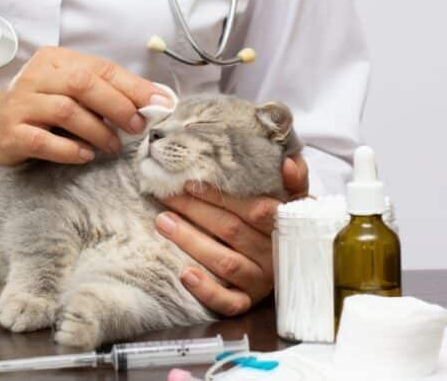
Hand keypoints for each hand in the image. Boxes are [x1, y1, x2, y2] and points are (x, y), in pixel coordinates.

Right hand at [0, 47, 170, 164]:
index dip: (134, 86)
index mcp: (55, 61)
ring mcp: (21, 104)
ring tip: (112, 146)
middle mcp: (36, 77)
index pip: (100, 68)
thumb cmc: (35, 110)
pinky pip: (45, 140)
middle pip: (84, 84)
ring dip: (97, 130)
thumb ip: (101, 94)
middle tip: (136, 126)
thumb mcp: (65, 93)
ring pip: (67, 111)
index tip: (161, 103)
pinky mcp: (11, 132)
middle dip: (117, 106)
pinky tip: (85, 155)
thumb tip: (151, 102)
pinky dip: (70, 150)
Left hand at [155, 154, 308, 315]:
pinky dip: (206, 290)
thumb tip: (287, 163)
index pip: (256, 209)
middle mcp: (275, 254)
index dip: (222, 196)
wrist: (300, 266)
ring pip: (226, 262)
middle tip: (166, 196)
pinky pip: (228, 302)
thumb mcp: (293, 199)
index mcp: (287, 226)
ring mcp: (261, 280)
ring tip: (163, 222)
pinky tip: (184, 275)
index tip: (190, 183)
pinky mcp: (248, 301)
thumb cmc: (282, 223)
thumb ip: (294, 179)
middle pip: (232, 231)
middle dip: (195, 211)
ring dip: (191, 241)